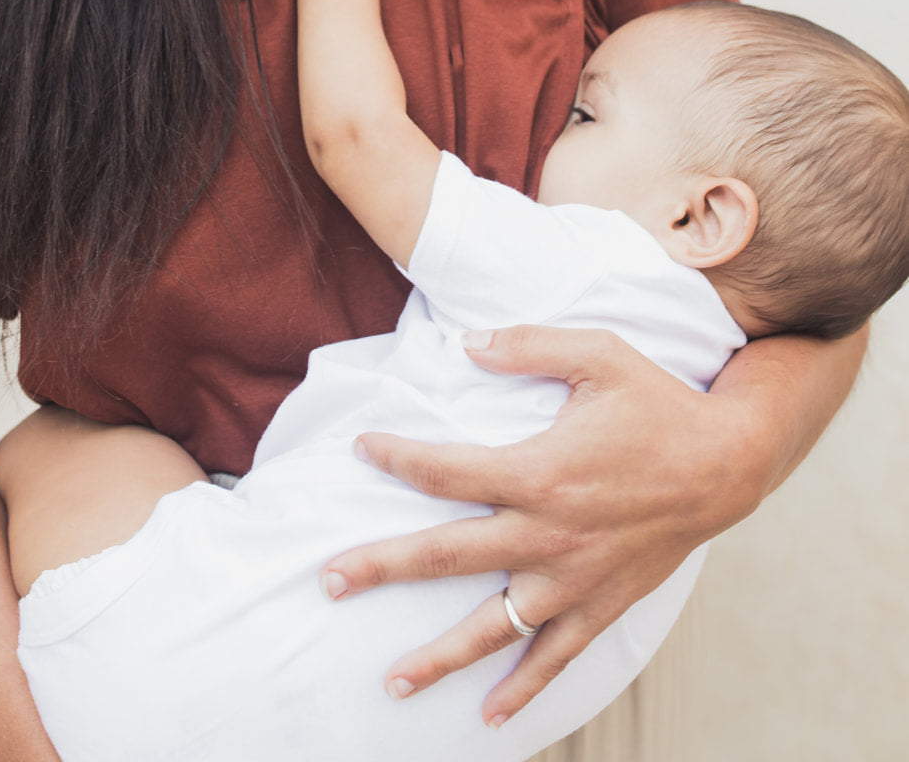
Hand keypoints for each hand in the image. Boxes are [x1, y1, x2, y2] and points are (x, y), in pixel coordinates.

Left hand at [320, 325, 766, 727]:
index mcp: (538, 471)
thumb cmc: (659, 402)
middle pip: (446, 556)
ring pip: (492, 627)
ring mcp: (572, 580)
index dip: (397, 457)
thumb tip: (467, 341)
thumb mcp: (599, 354)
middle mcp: (547, 534)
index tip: (362, 447)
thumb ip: (529, 343)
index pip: (446, 470)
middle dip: (382, 567)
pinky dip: (522, 689)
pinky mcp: (600, 606)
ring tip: (389, 681)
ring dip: (438, 656)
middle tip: (329, 581)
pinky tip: (489, 715)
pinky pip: (553, 657)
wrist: (727, 463)